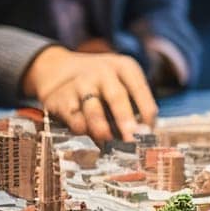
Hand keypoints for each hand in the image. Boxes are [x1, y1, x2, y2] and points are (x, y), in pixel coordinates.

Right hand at [22, 45, 157, 142]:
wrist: (60, 70)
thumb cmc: (103, 82)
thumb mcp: (121, 82)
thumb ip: (133, 103)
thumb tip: (143, 133)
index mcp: (124, 67)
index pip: (139, 88)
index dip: (146, 110)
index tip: (149, 131)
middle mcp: (103, 73)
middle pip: (116, 96)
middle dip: (124, 119)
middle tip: (131, 138)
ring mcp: (80, 84)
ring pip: (93, 109)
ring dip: (101, 128)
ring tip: (109, 142)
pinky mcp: (61, 98)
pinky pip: (74, 118)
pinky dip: (82, 130)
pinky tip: (88, 137)